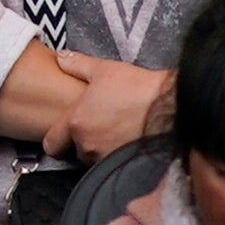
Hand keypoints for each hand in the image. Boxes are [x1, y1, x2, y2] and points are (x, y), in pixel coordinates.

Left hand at [46, 54, 173, 159]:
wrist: (172, 108)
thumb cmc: (138, 88)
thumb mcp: (104, 70)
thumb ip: (77, 65)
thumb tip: (60, 58)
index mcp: (76, 122)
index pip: (51, 144)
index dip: (56, 140)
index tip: (64, 134)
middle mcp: (88, 145)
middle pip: (77, 151)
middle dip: (84, 142)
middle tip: (98, 126)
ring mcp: (108, 158)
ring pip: (96, 159)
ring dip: (101, 150)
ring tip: (116, 132)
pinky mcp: (127, 166)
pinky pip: (114, 164)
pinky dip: (118, 156)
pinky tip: (127, 142)